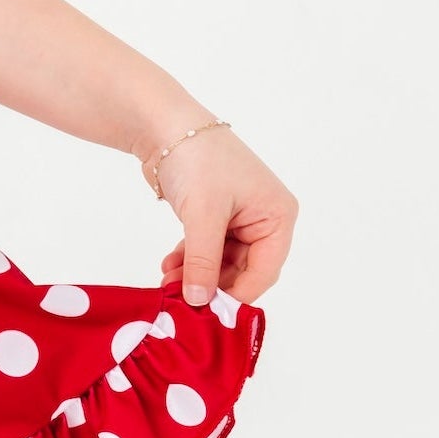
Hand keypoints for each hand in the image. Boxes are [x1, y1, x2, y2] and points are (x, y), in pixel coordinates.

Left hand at [147, 124, 294, 304]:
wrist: (161, 123)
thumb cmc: (196, 160)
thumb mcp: (203, 215)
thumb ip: (203, 261)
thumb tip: (199, 300)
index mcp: (277, 215)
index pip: (265, 269)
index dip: (239, 294)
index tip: (212, 314)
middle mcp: (263, 217)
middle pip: (243, 268)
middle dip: (212, 284)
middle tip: (183, 301)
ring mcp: (238, 215)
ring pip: (222, 260)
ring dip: (196, 273)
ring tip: (169, 284)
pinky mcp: (213, 212)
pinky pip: (206, 246)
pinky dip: (189, 258)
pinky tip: (169, 267)